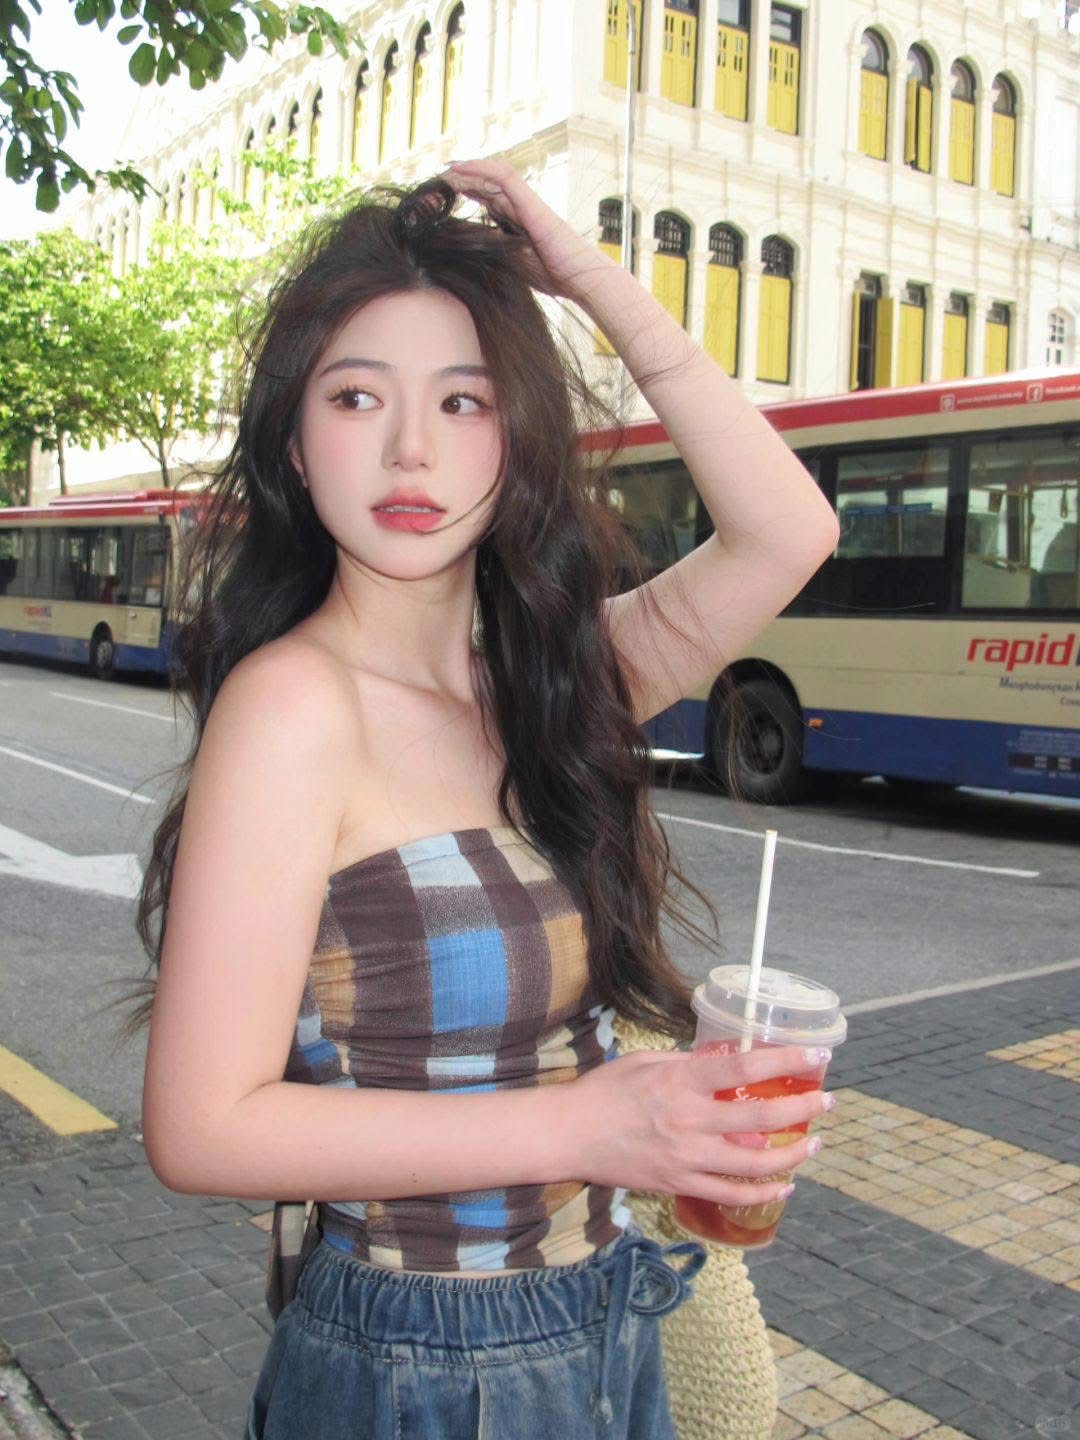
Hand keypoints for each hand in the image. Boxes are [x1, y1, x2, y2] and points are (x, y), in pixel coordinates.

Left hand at [441, 157, 615, 306]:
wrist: (579, 277)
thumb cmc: (553, 275)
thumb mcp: (511, 262)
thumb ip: (492, 249)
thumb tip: (462, 247)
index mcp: (515, 220)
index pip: (486, 198)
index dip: (465, 191)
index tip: (441, 193)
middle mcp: (519, 206)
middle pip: (486, 184)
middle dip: (460, 178)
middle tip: (435, 179)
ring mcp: (525, 202)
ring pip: (492, 176)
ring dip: (467, 170)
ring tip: (445, 170)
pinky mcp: (531, 203)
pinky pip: (504, 177)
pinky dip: (482, 170)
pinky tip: (462, 169)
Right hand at [568, 1043, 832, 1207]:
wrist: (571, 1135)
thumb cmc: (606, 1091)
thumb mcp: (647, 1061)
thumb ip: (688, 1062)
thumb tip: (726, 1059)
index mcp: (681, 1081)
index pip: (745, 1067)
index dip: (785, 1061)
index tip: (816, 1058)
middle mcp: (690, 1120)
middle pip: (760, 1116)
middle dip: (802, 1109)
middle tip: (827, 1102)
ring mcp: (686, 1158)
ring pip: (754, 1163)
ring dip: (791, 1155)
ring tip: (812, 1145)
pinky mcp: (679, 1184)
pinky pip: (730, 1194)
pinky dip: (761, 1193)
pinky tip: (783, 1186)